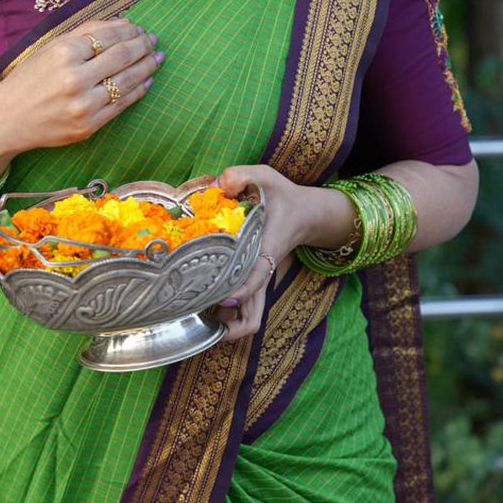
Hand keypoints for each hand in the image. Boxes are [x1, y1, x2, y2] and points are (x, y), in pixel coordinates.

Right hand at [0, 17, 163, 160]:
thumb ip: (86, 32)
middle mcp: (75, 79)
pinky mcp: (89, 126)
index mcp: (63, 53)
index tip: (140, 28)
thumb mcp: (50, 47)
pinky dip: (138, 90)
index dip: (129, 31)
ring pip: (127, 81)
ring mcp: (84, 105)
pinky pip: (122, 105)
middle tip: (153, 41)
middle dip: (142, 46)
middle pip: (122, 56)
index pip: (108, 37)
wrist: (7, 119)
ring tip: (156, 58)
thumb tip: (125, 23)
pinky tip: (146, 80)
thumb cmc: (29, 79)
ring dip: (147, 67)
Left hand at [210, 164, 311, 341]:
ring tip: (197, 314)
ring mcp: (259, 281)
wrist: (305, 213)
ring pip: (249, 318)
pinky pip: (244, 309)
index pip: (257, 278)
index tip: (222, 299)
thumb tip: (220, 184)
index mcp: (268, 249)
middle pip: (254, 316)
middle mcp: (263, 272)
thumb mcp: (266, 176)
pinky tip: (205, 299)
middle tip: (199, 318)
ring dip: (227, 324)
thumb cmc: (284, 196)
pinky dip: (228, 314)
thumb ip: (242, 174)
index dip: (241, 292)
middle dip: (231, 328)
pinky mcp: (254, 282)